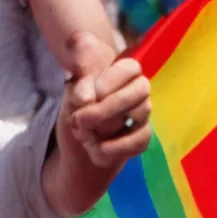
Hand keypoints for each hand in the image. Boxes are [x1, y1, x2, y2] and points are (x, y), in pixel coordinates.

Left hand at [61, 32, 151, 169]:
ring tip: (82, 134)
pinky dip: (114, 149)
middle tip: (78, 119)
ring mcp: (143, 113)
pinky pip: (140, 142)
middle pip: (140, 91)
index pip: (129, 68)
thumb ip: (78, 72)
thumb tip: (86, 96)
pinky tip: (93, 150)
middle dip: (106, 108)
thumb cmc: (79, 98)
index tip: (84, 95)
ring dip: (107, 130)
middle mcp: (138, 89)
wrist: (79, 132)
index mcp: (123, 70)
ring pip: (141, 117)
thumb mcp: (73, 79)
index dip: (109, 81)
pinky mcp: (142, 137)